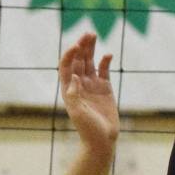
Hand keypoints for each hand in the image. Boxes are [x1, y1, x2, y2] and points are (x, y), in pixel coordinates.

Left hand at [60, 32, 118, 151]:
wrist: (102, 141)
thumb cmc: (87, 129)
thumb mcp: (77, 112)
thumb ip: (74, 94)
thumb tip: (75, 76)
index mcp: (69, 89)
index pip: (66, 66)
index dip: (69, 54)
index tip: (76, 46)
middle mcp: (79, 84)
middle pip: (78, 60)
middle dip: (81, 46)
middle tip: (87, 34)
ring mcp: (92, 85)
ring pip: (90, 62)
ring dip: (91, 49)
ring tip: (93, 35)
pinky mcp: (105, 88)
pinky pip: (104, 70)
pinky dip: (105, 61)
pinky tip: (108, 55)